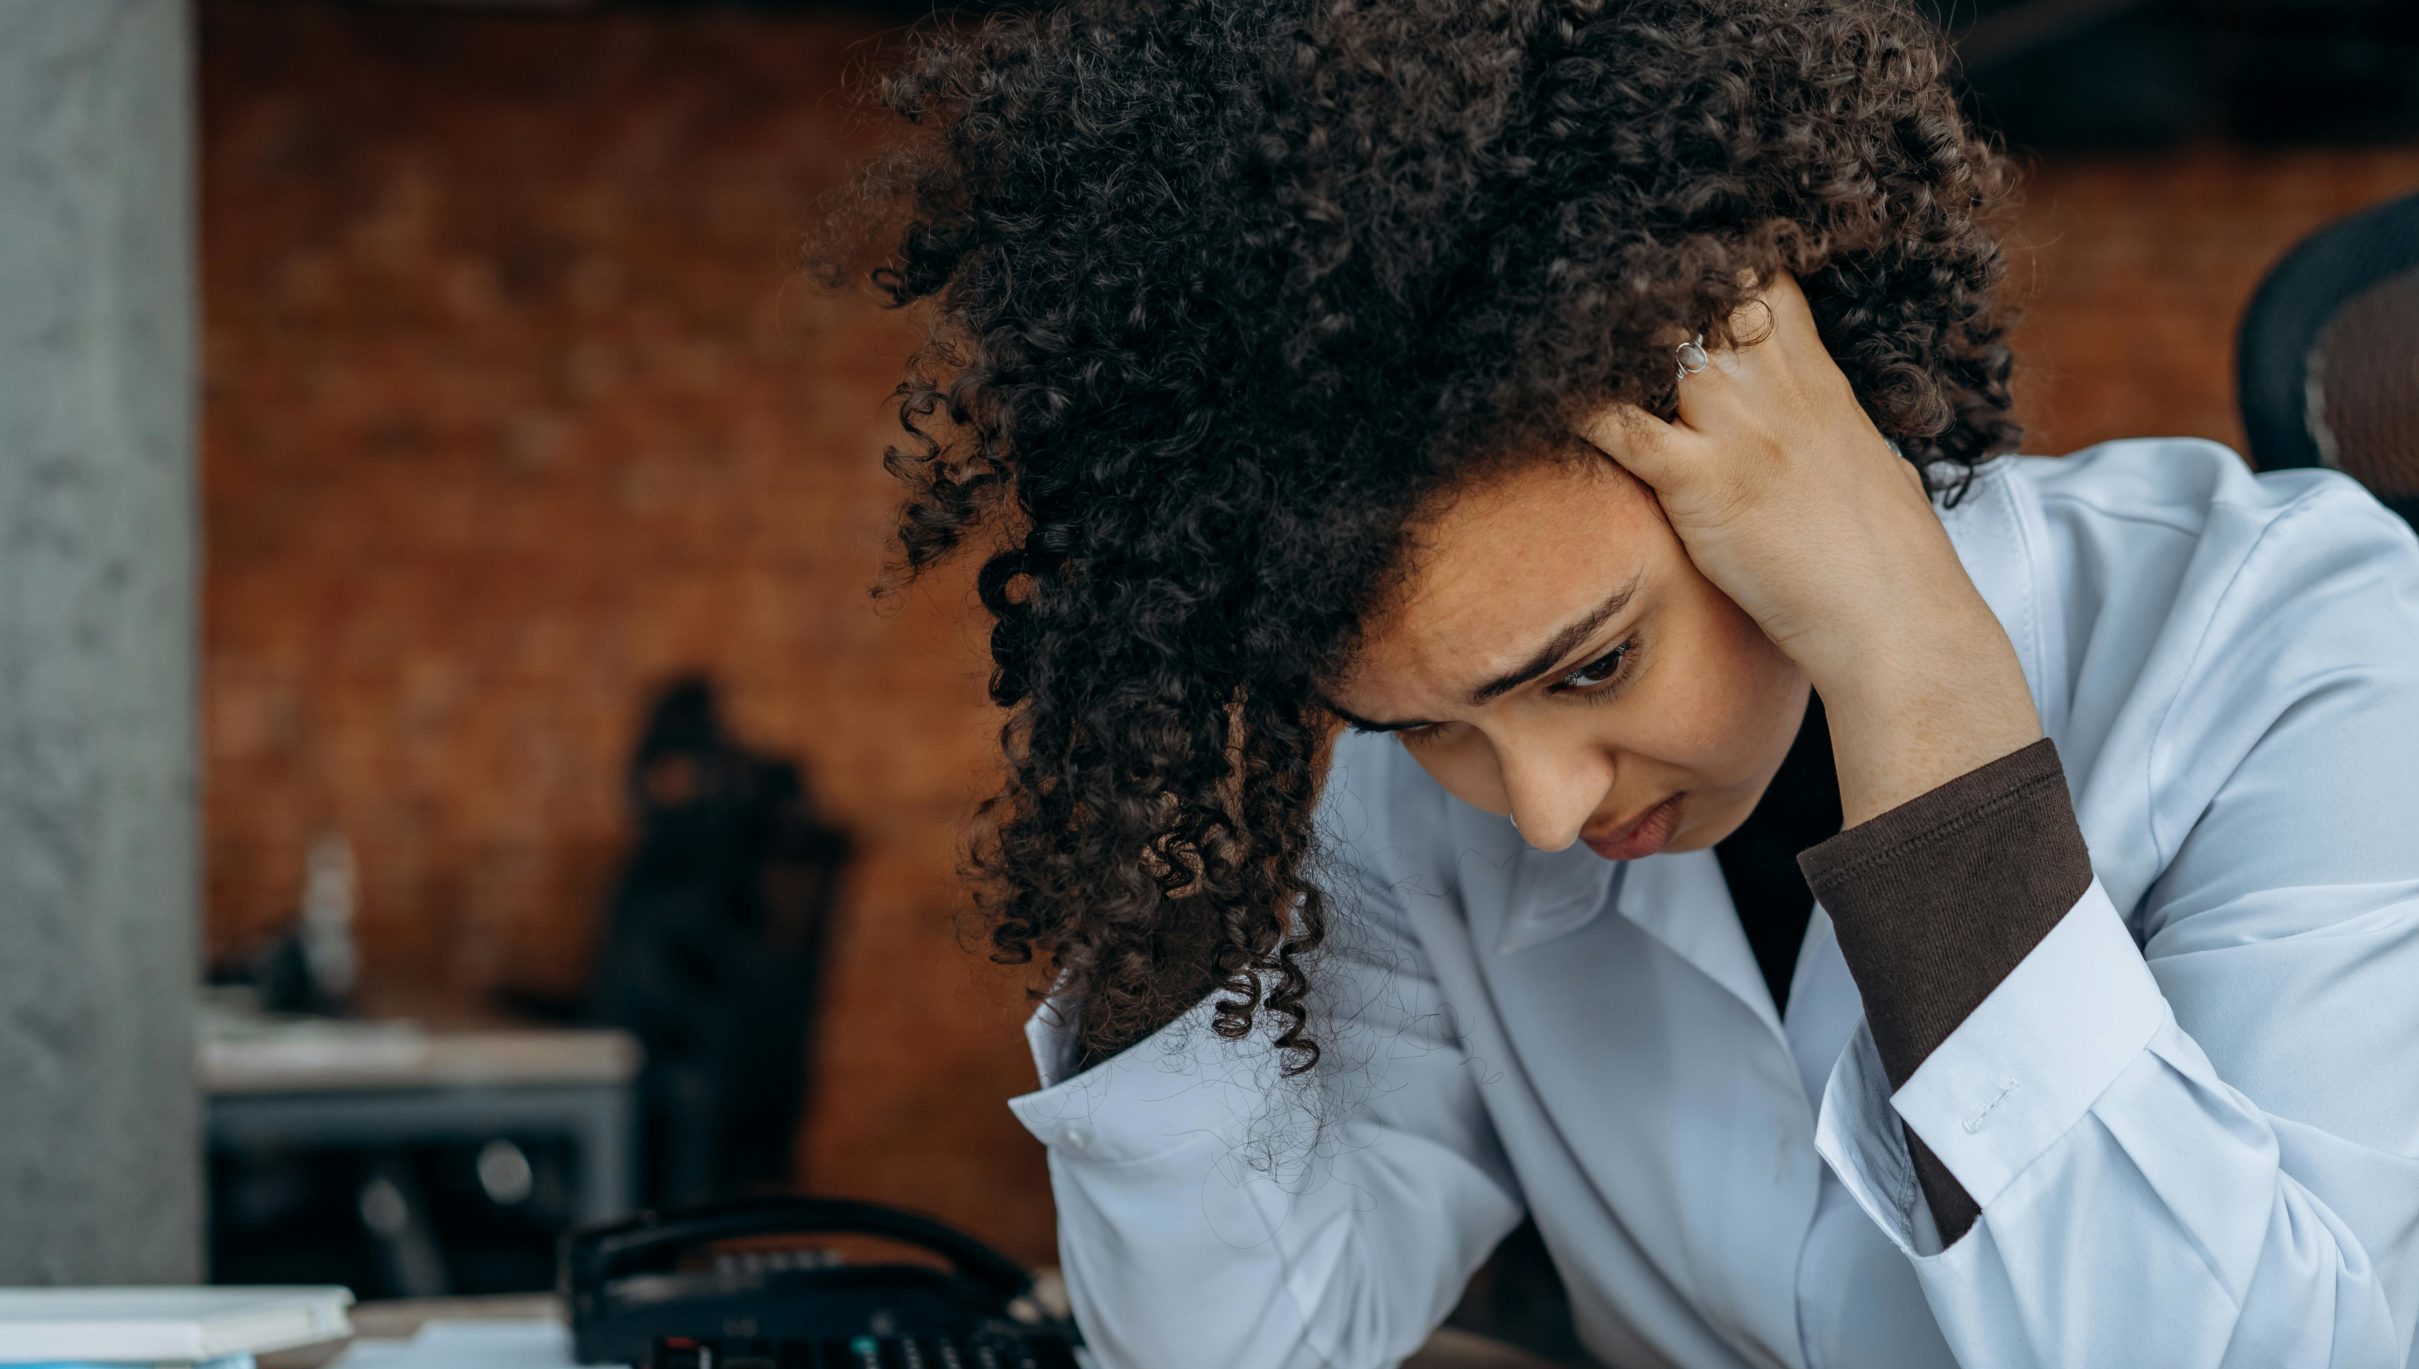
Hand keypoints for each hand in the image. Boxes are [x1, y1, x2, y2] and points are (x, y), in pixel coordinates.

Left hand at [1574, 267, 1981, 698]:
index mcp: (1816, 379)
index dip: (1718, 269)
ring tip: (1560, 333)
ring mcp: (1735, 428)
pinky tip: (1543, 402)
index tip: (1677, 277)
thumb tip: (1849, 445)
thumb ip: (1842, 438)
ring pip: (1654, 343)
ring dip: (1605, 341)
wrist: (1892, 618)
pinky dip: (1577, 412)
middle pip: (1703, 292)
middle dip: (1652, 290)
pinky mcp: (1698, 481)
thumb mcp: (1874, 466)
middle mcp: (1773, 387)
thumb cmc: (1888, 559)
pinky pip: (1620, 426)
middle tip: (1597, 294)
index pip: (1764, 281)